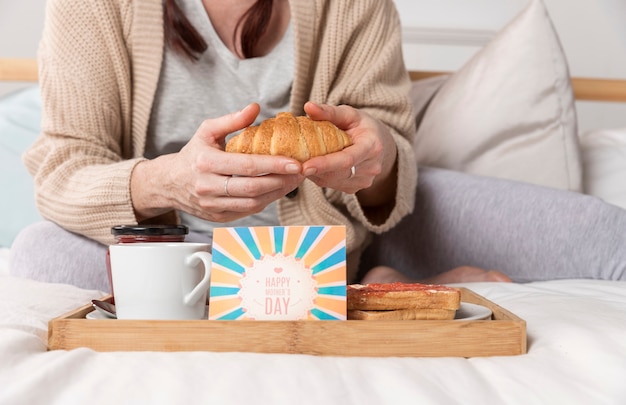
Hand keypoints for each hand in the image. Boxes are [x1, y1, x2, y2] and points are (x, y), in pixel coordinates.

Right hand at [131, 103, 303, 221]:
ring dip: (278, 193)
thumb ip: (232, 120)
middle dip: (281, 181)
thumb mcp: (206, 131)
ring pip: (253, 203)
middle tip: (301, 173)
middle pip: (253, 188)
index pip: (247, 166)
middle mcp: (208, 187)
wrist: (169, 183)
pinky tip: (278, 190)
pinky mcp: (218, 217)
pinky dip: (266, 201)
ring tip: (294, 181)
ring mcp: (213, 205)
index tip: (295, 162)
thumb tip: (255, 108)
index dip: (274, 165)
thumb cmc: (192, 154)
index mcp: (206, 163)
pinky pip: (248, 211)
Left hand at [301, 102, 397, 206]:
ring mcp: (364, 181)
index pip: (346, 159)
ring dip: (315, 173)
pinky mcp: (355, 188)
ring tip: (304, 160)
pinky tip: (314, 166)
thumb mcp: (350, 114)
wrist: (379, 145)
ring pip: (332, 181)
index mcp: (372, 146)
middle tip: (293, 161)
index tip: (304, 167)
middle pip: (337, 173)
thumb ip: (329, 111)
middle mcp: (371, 167)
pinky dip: (320, 177)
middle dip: (314, 169)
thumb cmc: (362, 127)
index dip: (325, 164)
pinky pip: (332, 185)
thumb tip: (308, 106)